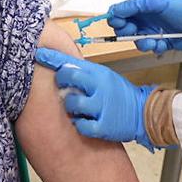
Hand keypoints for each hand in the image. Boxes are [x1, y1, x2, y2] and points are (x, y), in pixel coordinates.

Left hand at [34, 48, 157, 150]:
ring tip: (78, 108)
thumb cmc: (120, 95)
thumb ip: (86, 73)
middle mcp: (100, 87)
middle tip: (64, 87)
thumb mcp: (106, 77)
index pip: (73, 62)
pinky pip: (81, 125)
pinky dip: (79, 124)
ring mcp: (101, 106)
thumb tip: (62, 67)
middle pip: (70, 76)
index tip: (39, 55)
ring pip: (72, 103)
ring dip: (70, 106)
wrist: (142, 113)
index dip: (53, 58)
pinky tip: (84, 122)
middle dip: (61, 81)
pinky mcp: (103, 126)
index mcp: (100, 73)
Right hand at [107, 0, 181, 60]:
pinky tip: (164, 44)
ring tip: (154, 41)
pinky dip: (155, 48)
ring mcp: (154, 31)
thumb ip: (135, 5)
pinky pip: (150, 49)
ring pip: (137, 41)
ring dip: (143, 43)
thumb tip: (114, 10)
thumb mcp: (159, 3)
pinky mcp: (161, 43)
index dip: (117, 18)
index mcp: (145, 6)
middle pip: (125, 28)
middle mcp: (147, 18)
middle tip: (136, 32)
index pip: (121, 12)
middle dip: (128, 32)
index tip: (120, 24)